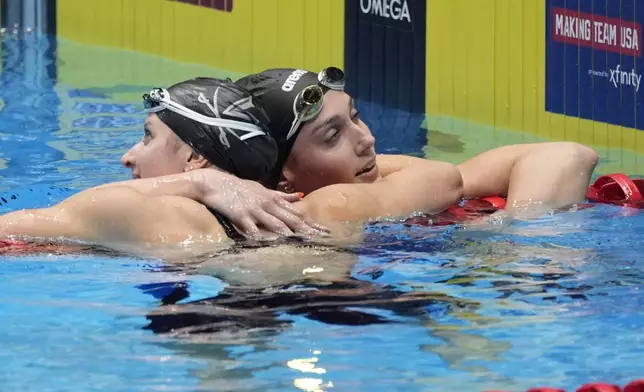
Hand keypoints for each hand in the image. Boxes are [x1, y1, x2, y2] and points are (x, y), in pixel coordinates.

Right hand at [197, 171, 327, 238]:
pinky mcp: (240, 215)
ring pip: (274, 223)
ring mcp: (255, 210)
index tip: (325, 231)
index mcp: (274, 199)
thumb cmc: (240, 188)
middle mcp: (268, 204)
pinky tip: (266, 243)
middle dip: (306, 230)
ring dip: (288, 233)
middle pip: (291, 219)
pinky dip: (259, 235)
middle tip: (320, 239)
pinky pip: (251, 228)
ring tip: (300, 242)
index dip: (312, 222)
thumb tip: (299, 196)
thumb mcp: (263, 189)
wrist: (216, 183)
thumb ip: (281, 195)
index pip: (297, 213)